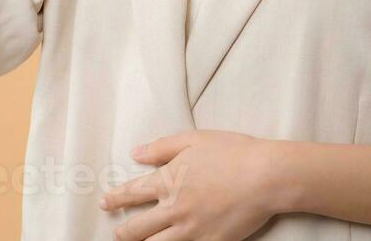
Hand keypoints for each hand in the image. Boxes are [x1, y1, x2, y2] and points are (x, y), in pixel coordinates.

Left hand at [102, 131, 281, 240]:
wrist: (265, 176)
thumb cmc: (233, 153)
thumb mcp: (194, 140)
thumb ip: (162, 147)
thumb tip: (136, 153)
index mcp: (169, 181)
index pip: (132, 193)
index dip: (115, 198)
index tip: (105, 202)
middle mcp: (174, 208)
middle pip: (137, 228)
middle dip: (123, 232)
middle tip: (116, 233)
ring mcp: (191, 230)